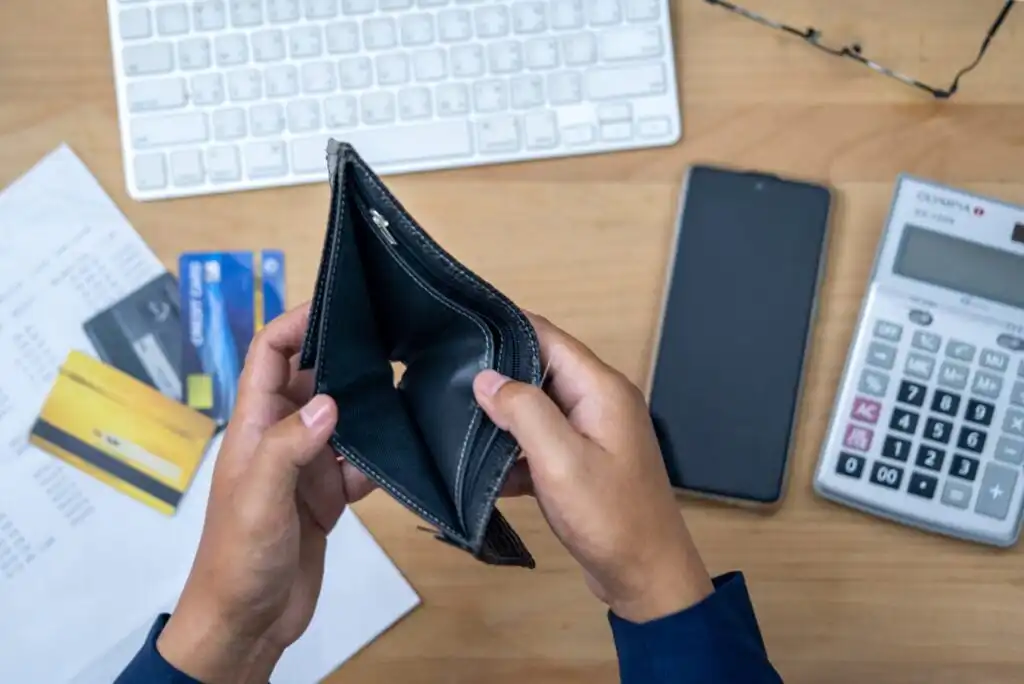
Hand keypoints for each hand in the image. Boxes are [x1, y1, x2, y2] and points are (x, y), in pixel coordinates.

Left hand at [158, 303, 374, 683]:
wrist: (247, 623)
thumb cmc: (238, 559)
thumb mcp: (259, 498)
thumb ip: (289, 447)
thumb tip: (330, 400)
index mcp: (253, 426)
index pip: (269, 355)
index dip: (297, 323)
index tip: (339, 304)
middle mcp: (280, 437)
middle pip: (311, 379)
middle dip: (345, 358)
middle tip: (393, 339)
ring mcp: (305, 466)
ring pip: (341, 418)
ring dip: (368, 407)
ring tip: (410, 386)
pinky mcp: (327, 495)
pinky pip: (358, 462)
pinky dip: (378, 456)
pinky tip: (403, 448)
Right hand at [473, 315, 713, 622]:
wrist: (647, 577)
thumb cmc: (610, 517)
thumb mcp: (560, 460)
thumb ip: (523, 411)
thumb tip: (485, 378)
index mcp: (601, 389)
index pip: (547, 336)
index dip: (504, 327)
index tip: (459, 330)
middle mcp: (599, 402)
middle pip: (540, 369)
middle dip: (496, 375)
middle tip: (445, 380)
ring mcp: (592, 433)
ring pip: (537, 409)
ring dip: (502, 418)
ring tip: (455, 422)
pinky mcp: (583, 463)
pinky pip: (542, 444)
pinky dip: (515, 453)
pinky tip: (485, 472)